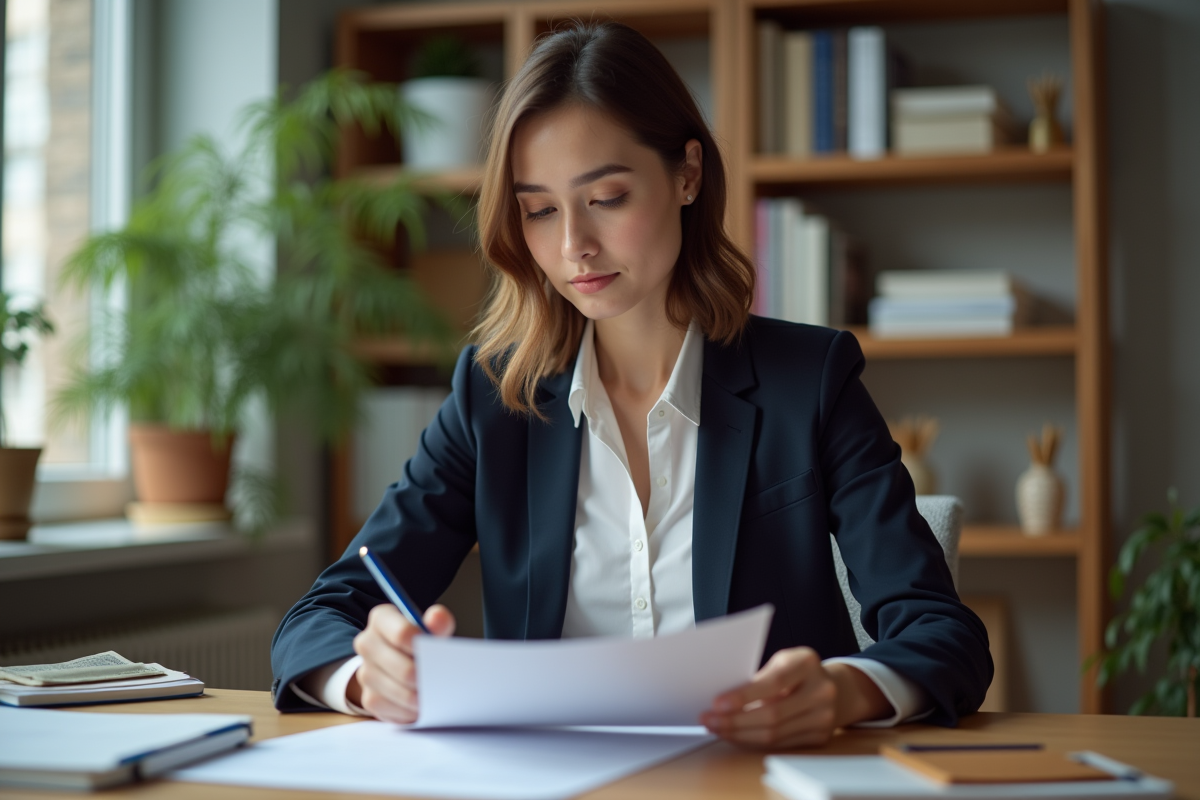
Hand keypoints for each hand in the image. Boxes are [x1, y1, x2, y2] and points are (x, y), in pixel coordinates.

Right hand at [348, 603, 454, 722]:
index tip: (436, 655)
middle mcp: (367, 643)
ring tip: (435, 694)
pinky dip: (411, 711)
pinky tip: (421, 705)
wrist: (403, 664)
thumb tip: (437, 618)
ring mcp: (365, 672)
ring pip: (398, 690)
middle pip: (402, 667)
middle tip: (441, 682)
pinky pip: (393, 709)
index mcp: (382, 619)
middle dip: (424, 678)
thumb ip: (438, 623)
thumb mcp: (432, 630)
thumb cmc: (420, 644)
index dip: (422, 646)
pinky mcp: (368, 697)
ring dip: (419, 696)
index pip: (401, 632)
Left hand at [699, 647, 889, 747]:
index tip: (718, 703)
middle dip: (735, 720)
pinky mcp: (820, 737)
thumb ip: (760, 676)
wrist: (835, 688)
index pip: (773, 682)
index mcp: (807, 663)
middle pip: (772, 714)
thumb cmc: (797, 671)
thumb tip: (724, 701)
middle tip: (709, 719)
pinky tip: (735, 735)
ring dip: (739, 734)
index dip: (744, 695)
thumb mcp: (782, 661)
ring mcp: (824, 717)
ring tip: (717, 728)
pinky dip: (753, 741)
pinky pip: (779, 745)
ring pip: (774, 734)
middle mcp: (821, 691)